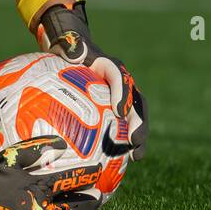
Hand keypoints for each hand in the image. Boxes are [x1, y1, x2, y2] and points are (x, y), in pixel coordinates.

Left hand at [35, 0, 147, 160]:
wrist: (75, 57)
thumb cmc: (71, 52)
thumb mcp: (71, 46)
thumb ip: (73, 47)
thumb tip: (74, 52)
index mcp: (112, 67)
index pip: (120, 78)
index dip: (122, 94)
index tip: (119, 112)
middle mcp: (122, 85)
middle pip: (137, 103)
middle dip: (139, 122)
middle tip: (135, 140)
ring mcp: (122, 100)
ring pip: (136, 119)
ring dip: (139, 137)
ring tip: (137, 156)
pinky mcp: (117, 113)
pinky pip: (124, 129)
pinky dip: (125, 144)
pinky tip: (120, 163)